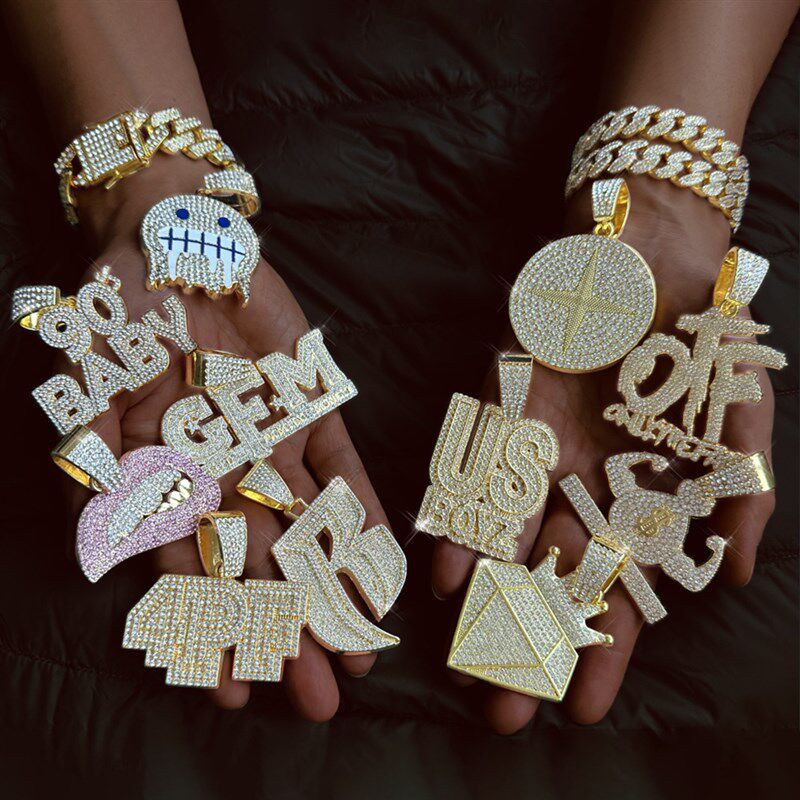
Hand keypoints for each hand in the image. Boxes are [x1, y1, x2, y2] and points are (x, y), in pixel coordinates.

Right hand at [68, 162, 390, 717]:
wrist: (177, 240)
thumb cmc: (119, 311)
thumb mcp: (85, 378)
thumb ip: (96, 453)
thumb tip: (103, 533)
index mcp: (168, 479)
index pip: (193, 574)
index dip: (214, 631)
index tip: (238, 689)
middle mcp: (226, 473)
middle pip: (260, 567)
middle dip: (287, 631)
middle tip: (318, 697)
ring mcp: (275, 442)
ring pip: (307, 530)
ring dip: (332, 588)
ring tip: (359, 650)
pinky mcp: (316, 407)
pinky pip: (343, 468)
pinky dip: (361, 513)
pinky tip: (381, 562)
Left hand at [431, 177, 777, 732]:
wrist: (652, 259)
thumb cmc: (702, 342)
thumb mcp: (739, 422)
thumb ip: (740, 496)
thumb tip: (736, 576)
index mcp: (637, 504)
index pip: (618, 596)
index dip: (601, 654)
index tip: (584, 712)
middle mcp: (580, 492)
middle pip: (550, 585)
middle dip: (529, 647)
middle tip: (503, 712)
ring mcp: (535, 458)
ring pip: (504, 543)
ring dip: (484, 599)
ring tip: (464, 655)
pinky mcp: (499, 417)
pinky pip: (474, 482)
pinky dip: (461, 523)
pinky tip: (442, 568)